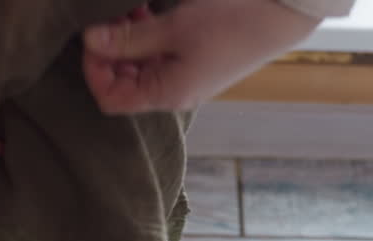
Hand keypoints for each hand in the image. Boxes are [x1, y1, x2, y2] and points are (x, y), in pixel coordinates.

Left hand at [82, 0, 321, 113]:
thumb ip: (130, 39)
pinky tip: (147, 13)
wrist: (283, 12)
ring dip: (127, 41)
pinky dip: (146, 39)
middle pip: (122, 83)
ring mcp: (186, 79)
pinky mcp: (196, 63)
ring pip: (139, 68)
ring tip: (131, 10)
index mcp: (167, 93)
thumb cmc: (233, 21)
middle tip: (112, 16)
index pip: (110, 98)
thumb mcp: (175, 27)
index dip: (94, 69)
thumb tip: (90, 42)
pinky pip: (159, 58)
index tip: (93, 35)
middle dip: (109, 51)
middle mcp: (174, 93)